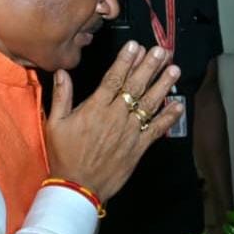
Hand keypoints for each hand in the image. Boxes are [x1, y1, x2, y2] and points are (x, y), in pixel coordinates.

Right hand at [45, 41, 182, 202]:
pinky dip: (168, 117)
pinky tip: (178, 104)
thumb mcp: (55, 124)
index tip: (136, 46)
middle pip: (136, 86)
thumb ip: (61, 96)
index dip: (126, 61)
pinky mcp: (138, 147)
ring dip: (163, 85)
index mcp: (95, 108)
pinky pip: (156, 129)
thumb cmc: (64, 156)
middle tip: (161, 51)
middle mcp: (115, 117)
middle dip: (150, 66)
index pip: (114, 78)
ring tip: (174, 69)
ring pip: (149, 104)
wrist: (77, 187)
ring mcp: (129, 132)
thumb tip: (62, 72)